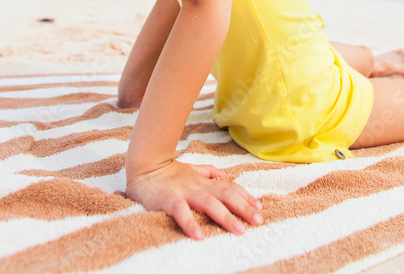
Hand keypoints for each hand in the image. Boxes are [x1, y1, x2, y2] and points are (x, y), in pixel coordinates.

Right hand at [126, 160, 262, 239]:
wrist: (143, 168)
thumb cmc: (168, 173)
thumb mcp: (191, 170)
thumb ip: (208, 172)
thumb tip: (224, 174)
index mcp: (204, 182)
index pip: (230, 187)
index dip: (245, 196)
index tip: (259, 207)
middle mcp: (198, 186)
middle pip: (225, 195)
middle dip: (243, 208)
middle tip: (258, 221)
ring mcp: (183, 193)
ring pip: (209, 203)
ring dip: (225, 217)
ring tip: (238, 230)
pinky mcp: (168, 200)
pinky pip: (180, 212)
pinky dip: (189, 223)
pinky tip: (199, 236)